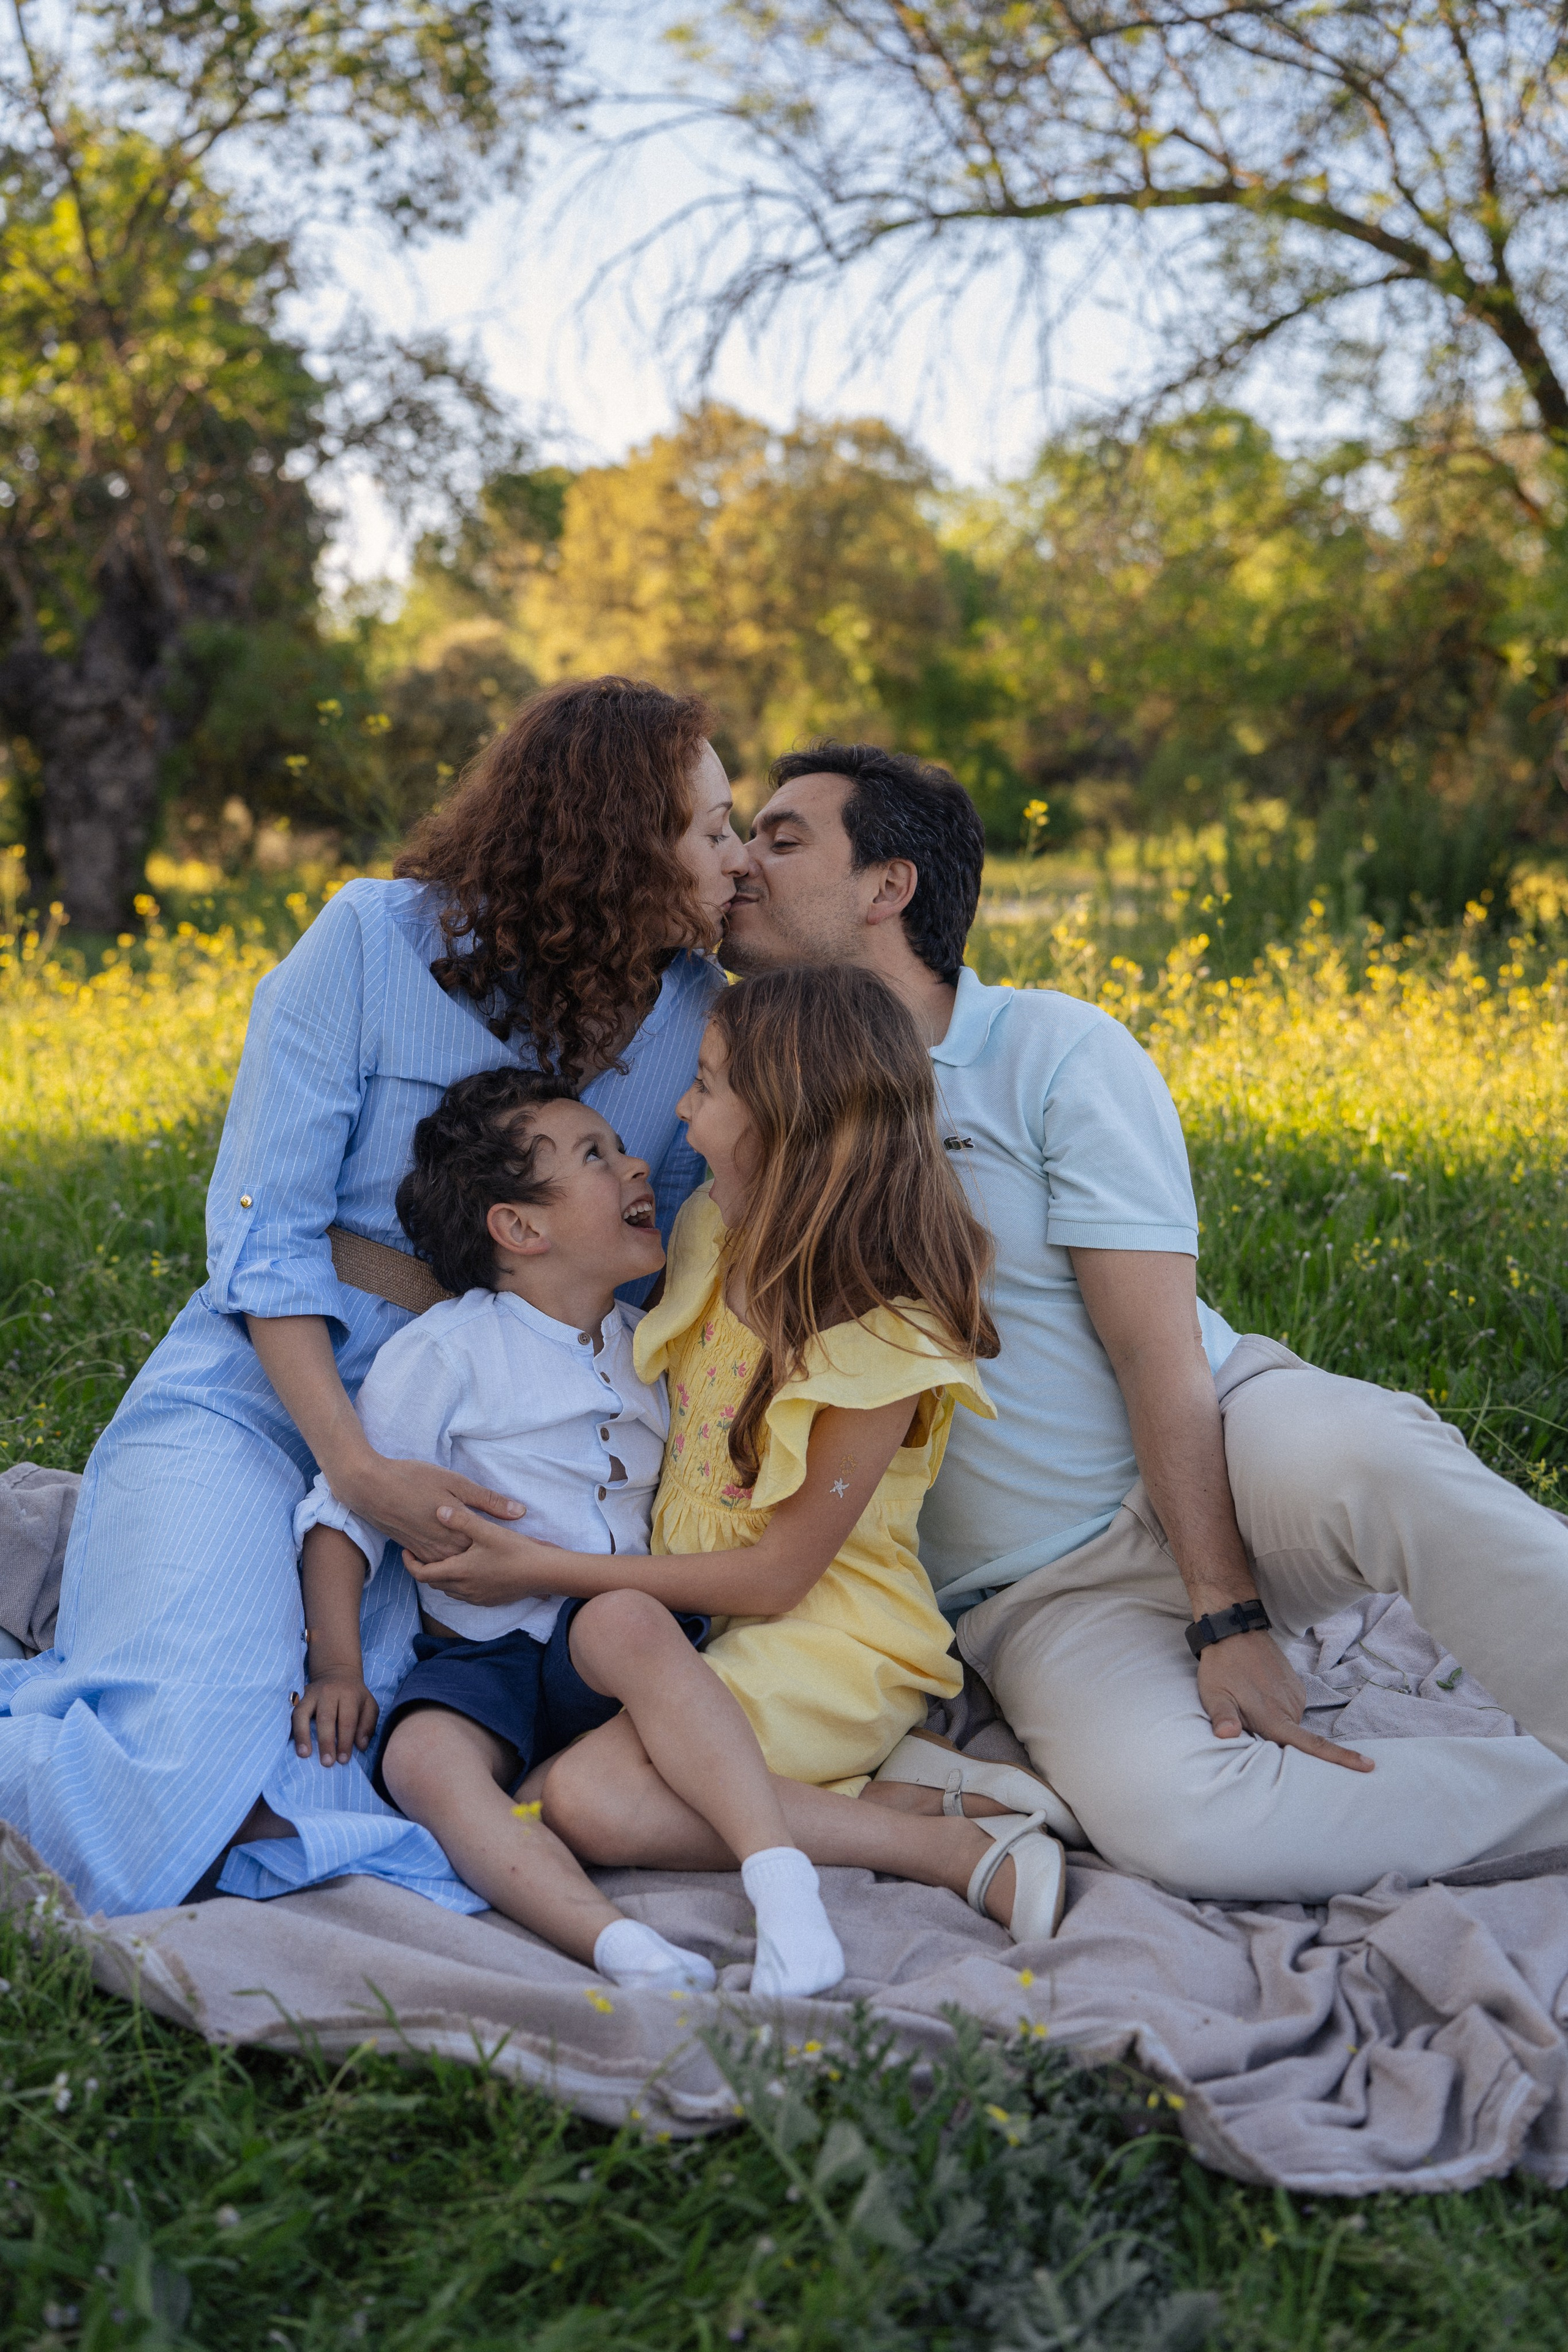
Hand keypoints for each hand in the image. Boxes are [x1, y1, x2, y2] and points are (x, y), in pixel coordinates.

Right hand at [292, 1670, 378, 1765]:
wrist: (337, 1673)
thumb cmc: (355, 1696)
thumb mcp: (369, 1706)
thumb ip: (367, 1725)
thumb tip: (361, 1746)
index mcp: (349, 1695)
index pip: (347, 1720)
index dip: (345, 1741)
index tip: (343, 1760)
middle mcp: (329, 1692)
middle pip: (326, 1718)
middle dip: (326, 1742)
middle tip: (327, 1762)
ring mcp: (311, 1694)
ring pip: (304, 1714)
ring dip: (303, 1735)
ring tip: (305, 1755)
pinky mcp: (299, 1698)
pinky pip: (293, 1714)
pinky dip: (293, 1730)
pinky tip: (295, 1745)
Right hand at [336, 1453, 525, 1564]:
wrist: (369, 1489)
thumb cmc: (414, 1479)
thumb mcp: (455, 1483)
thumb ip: (487, 1501)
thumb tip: (520, 1512)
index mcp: (460, 1533)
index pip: (495, 1548)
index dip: (516, 1549)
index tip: (538, 1549)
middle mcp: (445, 1550)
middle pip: (480, 1561)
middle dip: (502, 1560)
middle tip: (527, 1556)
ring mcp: (429, 1553)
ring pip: (460, 1566)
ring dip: (478, 1565)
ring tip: (500, 1563)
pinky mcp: (416, 1552)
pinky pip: (441, 1565)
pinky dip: (455, 1563)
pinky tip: (464, 1558)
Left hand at [402, 1503, 569, 1605]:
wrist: (543, 1574)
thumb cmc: (515, 1551)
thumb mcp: (487, 1531)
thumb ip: (461, 1519)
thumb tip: (438, 1510)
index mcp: (459, 1572)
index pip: (422, 1574)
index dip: (409, 1563)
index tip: (406, 1551)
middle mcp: (464, 1589)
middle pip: (433, 1583)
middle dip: (425, 1568)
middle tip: (422, 1552)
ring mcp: (477, 1598)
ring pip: (449, 1590)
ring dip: (442, 1577)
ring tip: (443, 1559)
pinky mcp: (489, 1600)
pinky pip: (464, 1595)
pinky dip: (458, 1583)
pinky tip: (467, 1570)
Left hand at [1197, 1631, 1372, 1771]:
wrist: (1234, 1630)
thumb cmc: (1221, 1667)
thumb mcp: (1214, 1695)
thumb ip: (1222, 1718)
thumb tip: (1225, 1735)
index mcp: (1275, 1718)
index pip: (1311, 1745)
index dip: (1340, 1758)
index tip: (1368, 1765)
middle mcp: (1291, 1708)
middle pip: (1293, 1739)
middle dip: (1276, 1740)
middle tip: (1246, 1720)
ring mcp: (1295, 1695)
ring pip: (1290, 1722)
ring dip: (1274, 1721)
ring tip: (1247, 1703)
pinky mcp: (1295, 1684)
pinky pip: (1289, 1707)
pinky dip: (1276, 1708)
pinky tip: (1257, 1695)